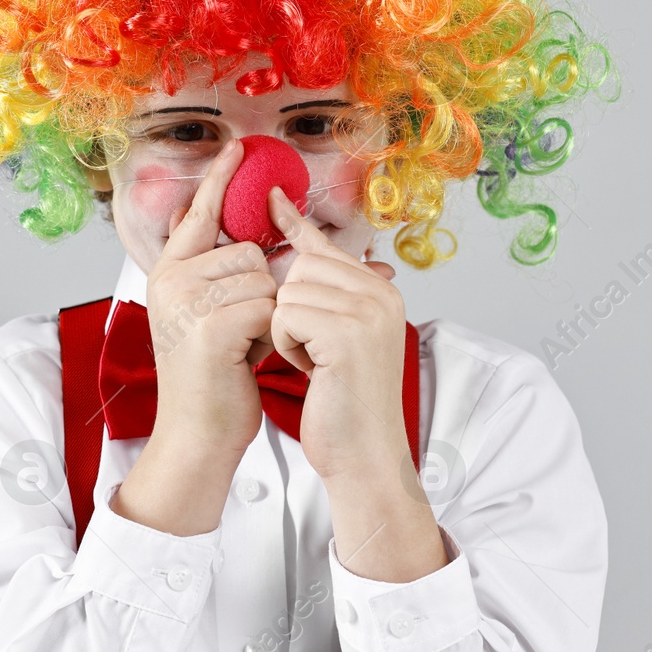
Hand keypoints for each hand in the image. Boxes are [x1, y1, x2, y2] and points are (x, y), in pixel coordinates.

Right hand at [110, 139, 276, 536]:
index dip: (220, 180)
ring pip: (265, 279)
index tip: (239, 146)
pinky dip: (270, 336)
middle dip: (263, 293)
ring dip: (268, 316)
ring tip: (242, 347)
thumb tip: (213, 220)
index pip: (199, 214)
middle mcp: (170, 280)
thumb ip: (211, 270)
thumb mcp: (207, 315)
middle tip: (241, 333)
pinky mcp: (209, 326)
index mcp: (168, 273)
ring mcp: (186, 301)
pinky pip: (267, 307)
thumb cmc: (213, 380)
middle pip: (250, 253)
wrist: (198, 436)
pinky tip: (245, 359)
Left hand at [266, 185, 407, 483]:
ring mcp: (368, 311)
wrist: (364, 455)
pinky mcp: (347, 332)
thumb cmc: (345, 403)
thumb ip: (325, 293)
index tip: (270, 196)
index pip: (327, 247)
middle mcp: (381, 294)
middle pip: (301, 265)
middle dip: (289, 307)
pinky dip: (287, 345)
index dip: (295, 226)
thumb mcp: (339, 338)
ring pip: (289, 290)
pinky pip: (286, 314)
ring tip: (315, 362)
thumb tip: (297, 246)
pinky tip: (314, 371)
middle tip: (312, 349)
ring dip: (286, 330)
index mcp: (381, 291)